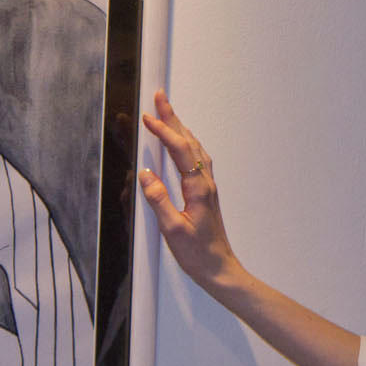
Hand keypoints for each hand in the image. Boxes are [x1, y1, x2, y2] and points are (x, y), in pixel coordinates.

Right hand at [139, 90, 242, 288]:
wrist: (219, 269)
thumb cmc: (198, 254)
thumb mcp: (173, 230)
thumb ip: (159, 201)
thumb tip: (146, 175)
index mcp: (198, 188)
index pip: (179, 150)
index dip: (163, 131)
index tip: (147, 118)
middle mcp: (205, 182)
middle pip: (188, 142)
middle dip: (173, 118)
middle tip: (160, 97)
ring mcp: (207, 186)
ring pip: (194, 148)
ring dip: (180, 128)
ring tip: (167, 112)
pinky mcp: (205, 193)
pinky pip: (196, 159)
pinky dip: (186, 143)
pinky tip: (182, 143)